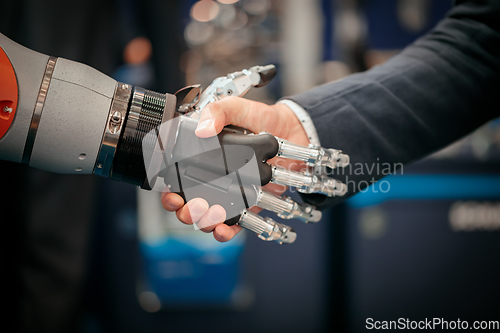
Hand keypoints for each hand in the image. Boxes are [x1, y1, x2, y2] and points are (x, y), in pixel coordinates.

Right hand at [161, 96, 308, 241]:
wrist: (293, 130)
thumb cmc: (261, 119)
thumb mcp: (236, 107)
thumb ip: (218, 111)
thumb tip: (202, 130)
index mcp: (202, 158)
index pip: (176, 180)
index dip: (169, 192)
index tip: (172, 195)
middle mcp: (212, 180)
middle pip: (188, 204)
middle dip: (185, 212)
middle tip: (194, 206)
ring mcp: (229, 194)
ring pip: (207, 217)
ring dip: (204, 222)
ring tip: (212, 215)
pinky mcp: (247, 204)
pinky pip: (233, 224)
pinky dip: (226, 231)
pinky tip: (224, 229)